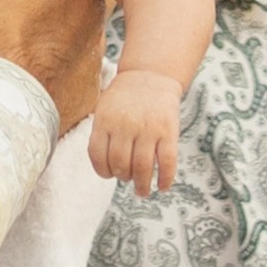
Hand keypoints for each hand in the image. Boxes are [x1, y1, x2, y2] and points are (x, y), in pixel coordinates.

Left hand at [89, 69, 181, 197]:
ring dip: (142, 185)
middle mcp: (125, 125)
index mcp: (105, 120)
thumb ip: (102, 134)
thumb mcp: (104, 109)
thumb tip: (106, 168)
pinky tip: (162, 187)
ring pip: (142, 167)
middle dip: (122, 176)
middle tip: (127, 178)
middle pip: (120, 164)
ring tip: (142, 191)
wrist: (151, 75)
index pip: (97, 155)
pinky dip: (165, 178)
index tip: (108, 174)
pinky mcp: (168, 131)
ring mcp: (148, 128)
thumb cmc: (124, 97)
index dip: (102, 171)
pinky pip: (167, 161)